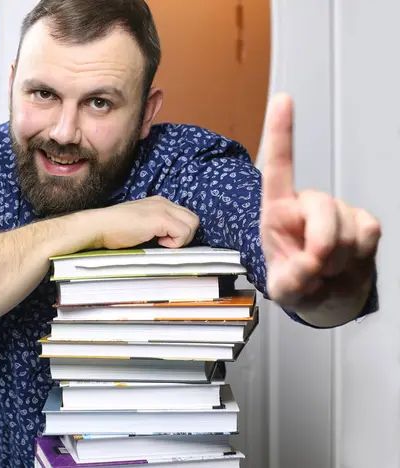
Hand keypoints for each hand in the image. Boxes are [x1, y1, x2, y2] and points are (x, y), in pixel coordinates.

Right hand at [90, 196, 199, 249]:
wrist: (99, 226)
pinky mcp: (160, 219)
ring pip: (192, 224)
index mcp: (159, 202)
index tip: (164, 241)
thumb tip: (168, 239)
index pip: (184, 216)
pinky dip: (176, 242)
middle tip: (166, 244)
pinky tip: (159, 243)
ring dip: (181, 239)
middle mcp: (164, 202)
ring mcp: (163, 209)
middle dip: (185, 235)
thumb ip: (155, 226)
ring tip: (162, 243)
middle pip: (193, 219)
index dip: (179, 231)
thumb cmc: (114, 229)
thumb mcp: (140, 223)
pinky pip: (183, 232)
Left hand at [260, 93, 381, 325]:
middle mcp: (306, 203)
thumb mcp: (283, 289)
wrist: (328, 293)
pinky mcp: (363, 220)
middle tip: (315, 267)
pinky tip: (346, 261)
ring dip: (339, 257)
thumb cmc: (297, 281)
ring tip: (326, 268)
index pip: (278, 169)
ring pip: (347, 225)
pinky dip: (359, 254)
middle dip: (322, 244)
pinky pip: (369, 232)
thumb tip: (307, 265)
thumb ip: (289, 281)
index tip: (283, 99)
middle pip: (322, 206)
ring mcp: (337, 210)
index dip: (280, 134)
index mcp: (277, 211)